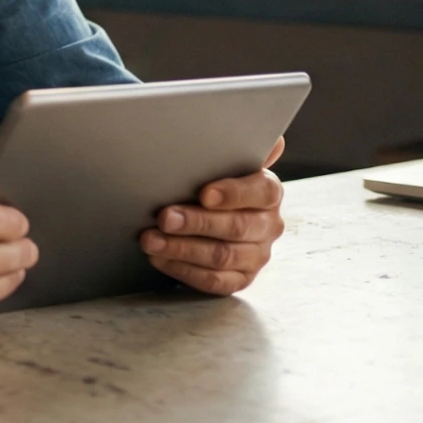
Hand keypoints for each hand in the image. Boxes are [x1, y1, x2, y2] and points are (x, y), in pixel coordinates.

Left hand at [140, 136, 286, 295]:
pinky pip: (214, 281)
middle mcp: (267, 225)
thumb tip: (272, 140)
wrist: (206, 215)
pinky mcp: (240, 279)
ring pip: (222, 256)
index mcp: (267, 192)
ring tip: (150, 239)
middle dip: (196, 222)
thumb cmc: (210, 183)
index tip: (204, 193)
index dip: (233, 192)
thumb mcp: (220, 163)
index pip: (261, 191)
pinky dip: (184, 269)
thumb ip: (237, 150)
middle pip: (236, 226)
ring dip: (182, 248)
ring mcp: (256, 255)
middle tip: (163, 217)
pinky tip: (159, 258)